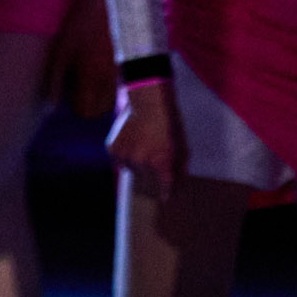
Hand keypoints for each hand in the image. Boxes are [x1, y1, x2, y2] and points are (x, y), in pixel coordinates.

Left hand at [44, 0, 115, 118]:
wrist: (102, 4)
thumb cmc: (78, 27)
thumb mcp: (59, 53)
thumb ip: (55, 81)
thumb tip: (52, 106)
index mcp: (90, 78)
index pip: (85, 111)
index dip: (73, 107)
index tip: (67, 93)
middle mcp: (108, 81)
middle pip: (99, 112)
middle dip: (87, 107)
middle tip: (75, 90)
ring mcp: (118, 74)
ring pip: (110, 102)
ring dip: (97, 99)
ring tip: (85, 82)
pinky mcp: (123, 65)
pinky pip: (116, 89)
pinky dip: (106, 89)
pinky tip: (95, 72)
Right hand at [106, 81, 180, 199]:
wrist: (149, 102)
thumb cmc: (169, 124)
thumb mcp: (182, 147)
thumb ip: (181, 171)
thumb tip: (178, 189)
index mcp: (161, 163)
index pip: (163, 190)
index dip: (165, 193)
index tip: (164, 194)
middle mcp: (142, 163)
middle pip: (146, 181)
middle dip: (151, 174)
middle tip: (154, 157)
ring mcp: (125, 156)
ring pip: (132, 171)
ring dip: (137, 164)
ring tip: (143, 146)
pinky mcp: (113, 150)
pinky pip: (119, 161)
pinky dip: (124, 156)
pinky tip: (132, 142)